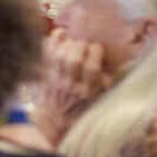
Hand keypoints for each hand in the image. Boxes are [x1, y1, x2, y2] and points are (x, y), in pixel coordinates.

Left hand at [34, 28, 112, 145]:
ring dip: (67, 43)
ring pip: (59, 56)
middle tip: (85, 43)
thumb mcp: (98, 100)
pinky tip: (60, 34)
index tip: (97, 47)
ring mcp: (55, 80)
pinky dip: (52, 42)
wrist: (56, 122)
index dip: (94, 53)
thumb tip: (111, 65)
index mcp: (87, 92)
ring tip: (74, 40)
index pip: (91, 69)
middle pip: (73, 59)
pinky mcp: (44, 76)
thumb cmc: (82, 109)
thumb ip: (104, 84)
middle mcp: (70, 85)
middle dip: (80, 45)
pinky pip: (46, 56)